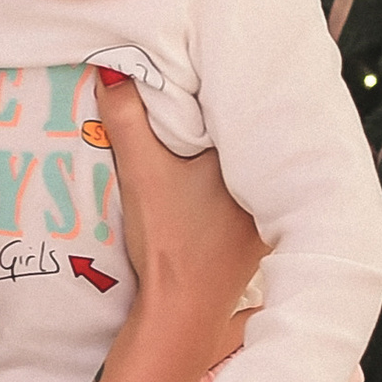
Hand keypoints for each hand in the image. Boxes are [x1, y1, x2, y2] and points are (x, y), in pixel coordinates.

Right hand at [84, 74, 265, 381]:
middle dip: (231, 120)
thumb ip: (126, 118)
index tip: (212, 70)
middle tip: (215, 87)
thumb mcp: (141, 172)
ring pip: (250, 173)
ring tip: (211, 128)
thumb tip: (110, 67)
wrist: (178, 315)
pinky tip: (212, 180)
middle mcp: (271, 191)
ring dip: (231, 156)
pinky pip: (248, 198)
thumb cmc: (168, 242)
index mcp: (252, 166)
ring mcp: (265, 221)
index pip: (244, 115)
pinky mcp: (253, 244)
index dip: (227, 92)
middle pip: (251, 143)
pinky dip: (231, 185)